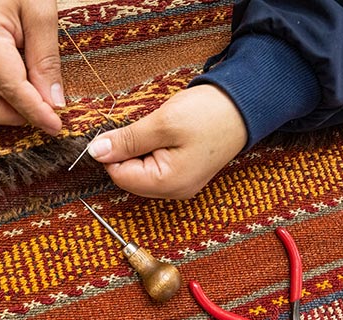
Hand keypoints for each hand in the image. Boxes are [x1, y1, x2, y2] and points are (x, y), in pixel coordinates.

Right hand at [0, 0, 63, 134]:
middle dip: (13, 116)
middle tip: (46, 113)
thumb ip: (46, 61)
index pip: (8, 87)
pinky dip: (4, 95)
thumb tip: (53, 104)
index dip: (34, 112)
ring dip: (9, 107)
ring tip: (38, 94)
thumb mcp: (42, 13)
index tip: (56, 126)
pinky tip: (26, 84)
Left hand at [87, 84, 247, 198]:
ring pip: (141, 170)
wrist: (246, 105)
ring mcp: (182, 183)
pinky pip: (156, 166)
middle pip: (130, 176)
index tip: (120, 129)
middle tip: (146, 126)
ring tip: (160, 129)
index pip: (119, 176)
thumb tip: (96, 151)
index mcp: (168, 183)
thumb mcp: (162, 123)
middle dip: (128, 150)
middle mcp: (175, 190)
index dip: (113, 151)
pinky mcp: (186, 172)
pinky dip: (152, 149)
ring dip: (140, 148)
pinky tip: (166, 134)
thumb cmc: (210, 114)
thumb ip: (127, 140)